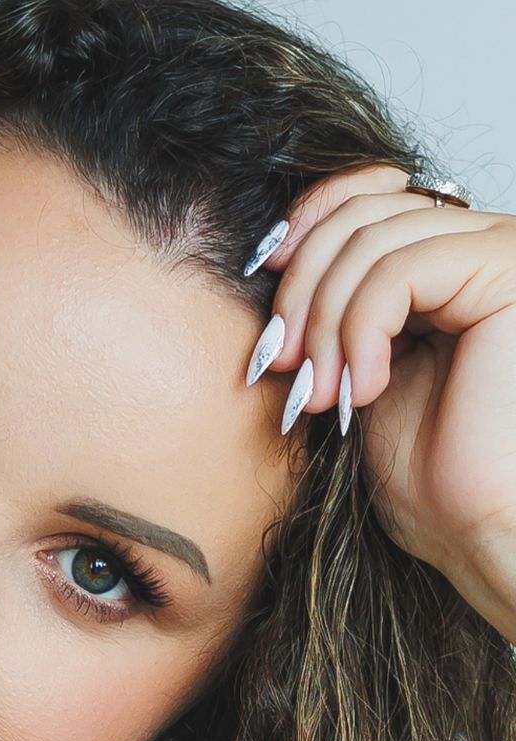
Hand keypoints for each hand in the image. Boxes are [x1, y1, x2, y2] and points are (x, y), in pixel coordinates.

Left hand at [243, 162, 515, 612]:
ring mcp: (498, 254)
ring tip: (319, 393)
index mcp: (447, 264)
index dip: (306, 226)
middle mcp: (480, 245)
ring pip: (373, 241)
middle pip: (361, 216)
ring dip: (325, 323)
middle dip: (301, 291)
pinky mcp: (505, 272)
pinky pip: (400, 270)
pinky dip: (360, 329)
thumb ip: (332, 310)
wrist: (476, 528)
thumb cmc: (428, 475)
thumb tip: (274, 258)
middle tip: (280, 365)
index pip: (367, 198)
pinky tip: (363, 388)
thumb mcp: (354, 372)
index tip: (262, 280)